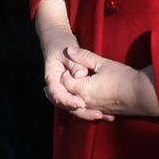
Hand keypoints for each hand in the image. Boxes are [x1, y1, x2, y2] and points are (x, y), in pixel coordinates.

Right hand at [35, 0, 108, 119]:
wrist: (59, 42)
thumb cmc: (61, 44)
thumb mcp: (66, 50)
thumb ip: (73, 62)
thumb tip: (81, 74)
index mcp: (52, 78)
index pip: (57, 94)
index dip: (68, 101)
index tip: (80, 103)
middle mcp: (58, 88)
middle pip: (67, 105)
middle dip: (82, 112)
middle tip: (97, 114)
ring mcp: (66, 91)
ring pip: (74, 108)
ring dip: (88, 113)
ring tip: (103, 115)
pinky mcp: (74, 92)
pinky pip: (81, 104)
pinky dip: (91, 109)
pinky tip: (106, 114)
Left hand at [59, 49, 158, 119]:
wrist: (144, 95)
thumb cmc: (123, 77)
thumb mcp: (102, 63)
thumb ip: (83, 56)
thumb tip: (68, 50)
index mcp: (83, 90)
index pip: (64, 82)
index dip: (66, 71)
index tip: (73, 64)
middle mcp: (86, 103)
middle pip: (68, 94)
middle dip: (68, 83)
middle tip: (74, 71)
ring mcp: (95, 110)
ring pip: (77, 103)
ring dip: (76, 93)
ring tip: (81, 81)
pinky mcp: (103, 113)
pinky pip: (88, 109)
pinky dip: (85, 102)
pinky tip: (90, 94)